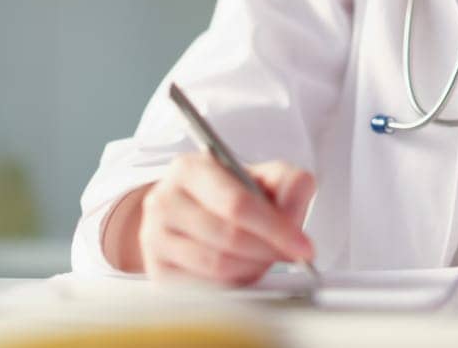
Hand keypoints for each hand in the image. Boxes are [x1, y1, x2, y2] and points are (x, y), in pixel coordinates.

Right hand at [127, 155, 316, 285]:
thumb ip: (290, 184)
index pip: (236, 204)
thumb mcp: (264, 176)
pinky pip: (203, 288)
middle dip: (268, 251)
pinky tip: (243, 271)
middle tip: (292, 256)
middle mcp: (163, 201)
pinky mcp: (156, 271)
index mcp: (189, 169)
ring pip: (216, 266)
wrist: (190, 211)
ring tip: (266, 259)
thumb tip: (293, 214)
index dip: (275, 228)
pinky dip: (232, 284)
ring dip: (252, 268)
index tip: (304, 247)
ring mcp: (153, 238)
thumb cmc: (231, 194)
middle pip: (227, 238)